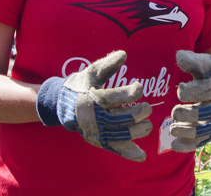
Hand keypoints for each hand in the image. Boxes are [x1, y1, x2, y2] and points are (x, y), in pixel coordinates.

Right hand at [35, 50, 152, 161]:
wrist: (63, 106)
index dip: (130, 92)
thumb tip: (124, 54)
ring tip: (147, 124)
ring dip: (138, 130)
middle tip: (147, 108)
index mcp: (92, 99)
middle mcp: (94, 117)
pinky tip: (142, 156)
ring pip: (121, 135)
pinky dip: (129, 153)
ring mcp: (97, 131)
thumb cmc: (81, 86)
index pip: (113, 98)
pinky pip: (115, 148)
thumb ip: (108, 64)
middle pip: (120, 118)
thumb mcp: (92, 72)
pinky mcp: (99, 140)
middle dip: (138, 113)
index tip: (139, 87)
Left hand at [170, 51, 210, 150]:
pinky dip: (189, 145)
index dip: (196, 91)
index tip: (179, 90)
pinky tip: (174, 145)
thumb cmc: (209, 74)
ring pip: (208, 130)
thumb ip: (192, 60)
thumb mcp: (204, 63)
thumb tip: (179, 56)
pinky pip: (203, 141)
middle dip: (192, 114)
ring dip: (189, 131)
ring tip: (172, 129)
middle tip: (174, 112)